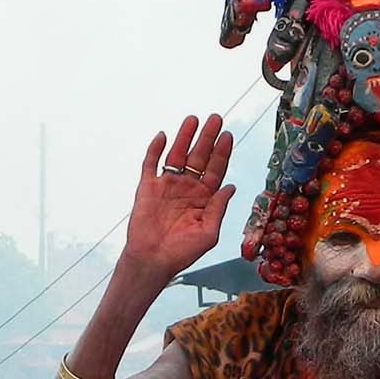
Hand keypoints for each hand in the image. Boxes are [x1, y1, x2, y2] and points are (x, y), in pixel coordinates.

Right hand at [121, 115, 235, 283]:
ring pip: (177, 155)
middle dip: (207, 138)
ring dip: (185, 137)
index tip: (228, 135)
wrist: (153, 260)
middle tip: (216, 118)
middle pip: (199, 157)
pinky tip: (163, 136)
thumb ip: (218, 208)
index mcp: (204, 199)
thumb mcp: (209, 233)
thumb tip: (231, 186)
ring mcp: (167, 186)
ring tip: (193, 119)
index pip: (215, 170)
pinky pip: (151, 163)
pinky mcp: (148, 187)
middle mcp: (187, 189)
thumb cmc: (182, 252)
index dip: (222, 153)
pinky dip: (155, 149)